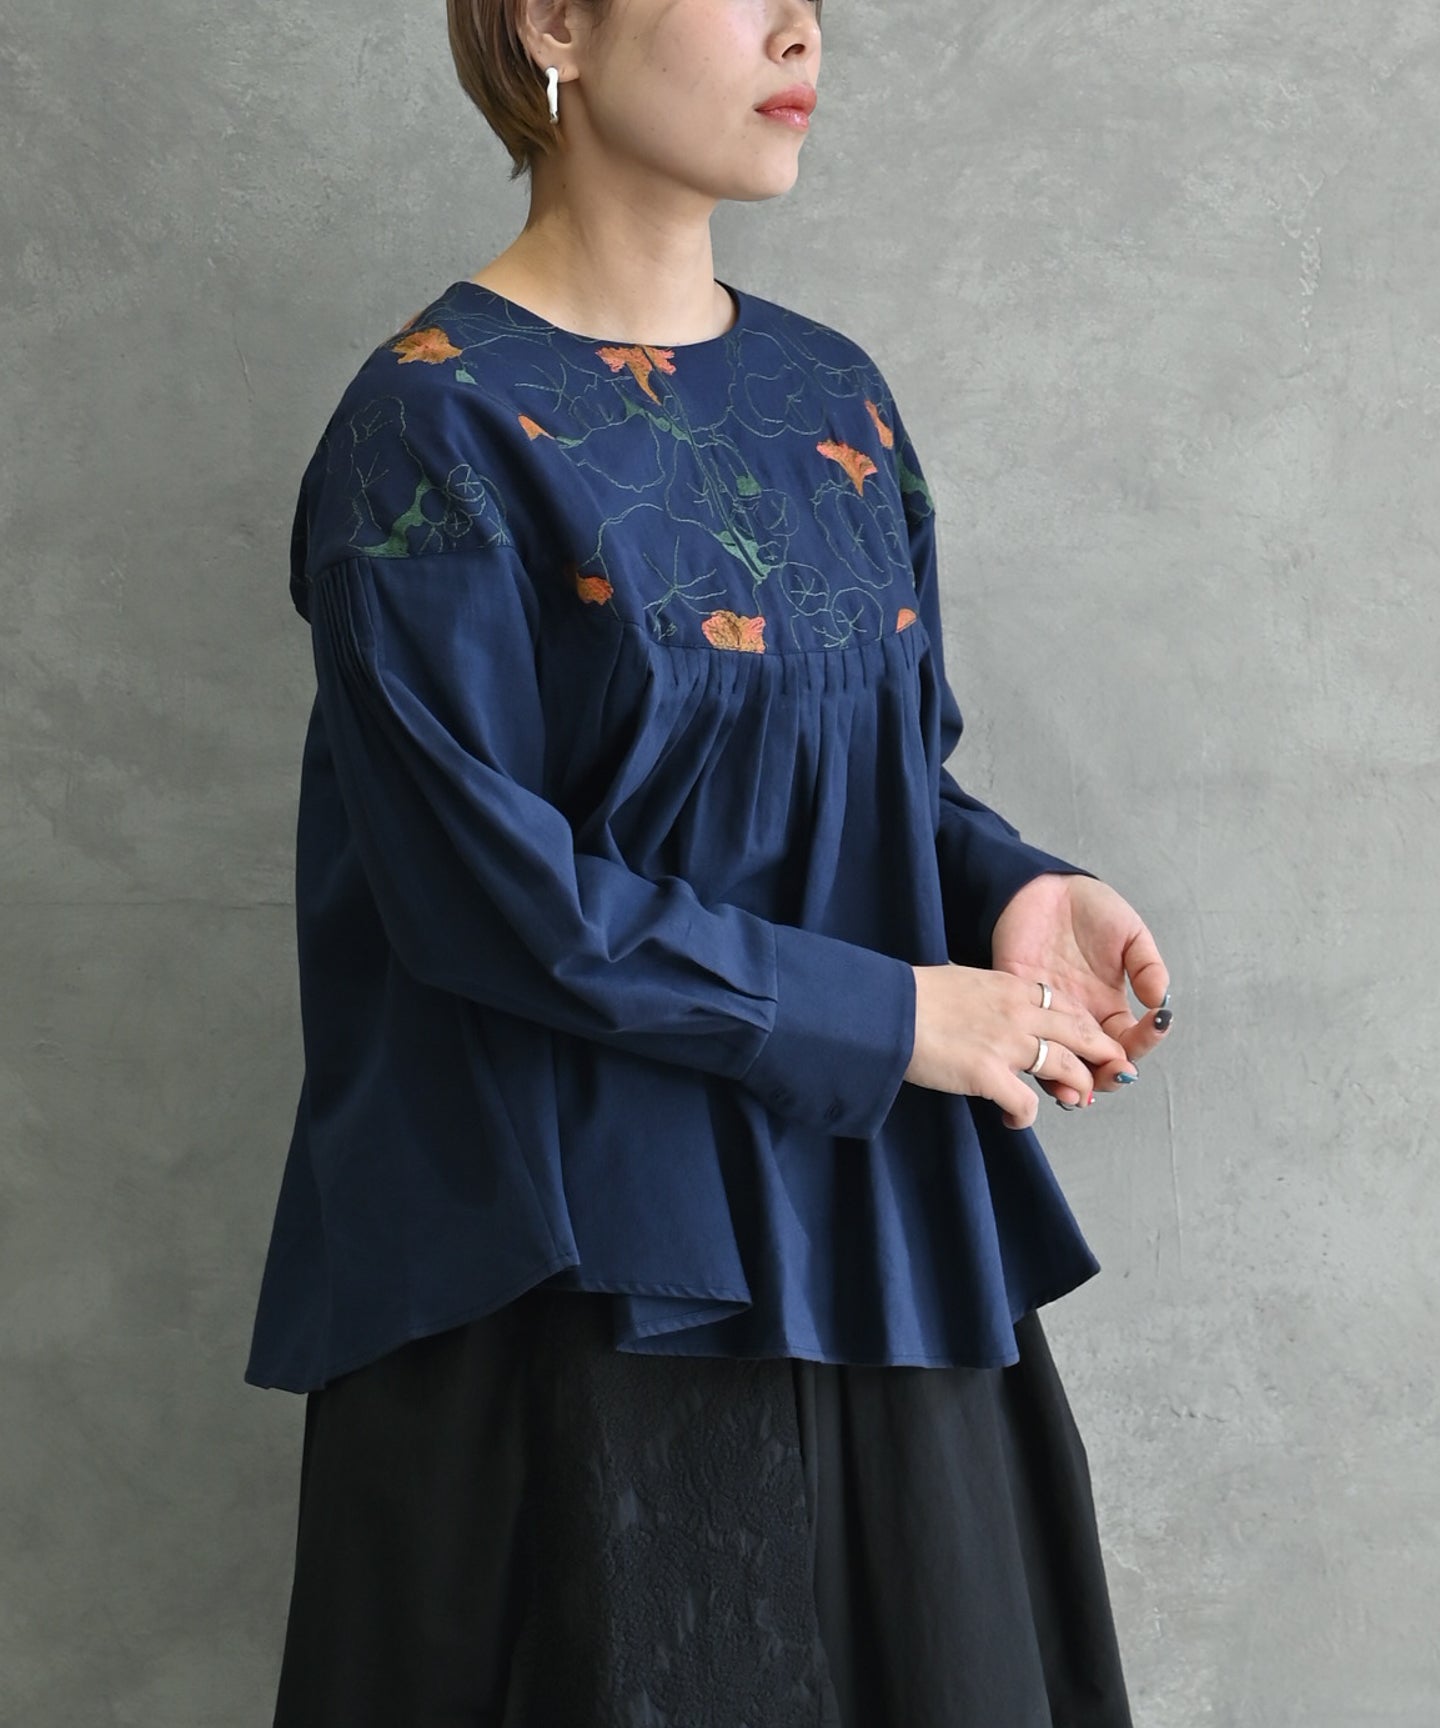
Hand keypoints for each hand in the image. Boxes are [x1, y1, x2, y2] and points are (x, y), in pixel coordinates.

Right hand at [903, 963, 1130, 1129]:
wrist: (886, 1010)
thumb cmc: (914, 997)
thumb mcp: (963, 982)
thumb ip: (989, 997)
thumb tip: (993, 1012)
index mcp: (1011, 986)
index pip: (1066, 1006)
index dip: (1085, 1028)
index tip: (1090, 1044)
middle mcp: (1018, 1012)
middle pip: (1080, 1034)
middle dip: (1101, 1056)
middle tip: (1106, 1075)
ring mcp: (1006, 1043)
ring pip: (1066, 1069)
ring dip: (1075, 1088)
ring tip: (1071, 1101)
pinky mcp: (988, 1074)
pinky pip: (1027, 1105)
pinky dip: (1024, 1117)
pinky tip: (1012, 1120)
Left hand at [991, 873, 1171, 1104]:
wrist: (1041, 886)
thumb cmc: (1089, 908)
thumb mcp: (1130, 933)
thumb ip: (1147, 966)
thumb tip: (1161, 1001)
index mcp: (1109, 1005)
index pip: (1129, 1041)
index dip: (1145, 1041)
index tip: (1155, 1025)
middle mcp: (1080, 1018)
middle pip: (1095, 1066)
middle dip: (1108, 1076)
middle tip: (1114, 1072)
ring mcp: (1047, 1015)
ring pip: (1059, 1064)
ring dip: (1071, 1081)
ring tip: (1079, 1087)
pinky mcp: (1018, 1004)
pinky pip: (1024, 1040)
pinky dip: (1033, 1060)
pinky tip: (1043, 1064)